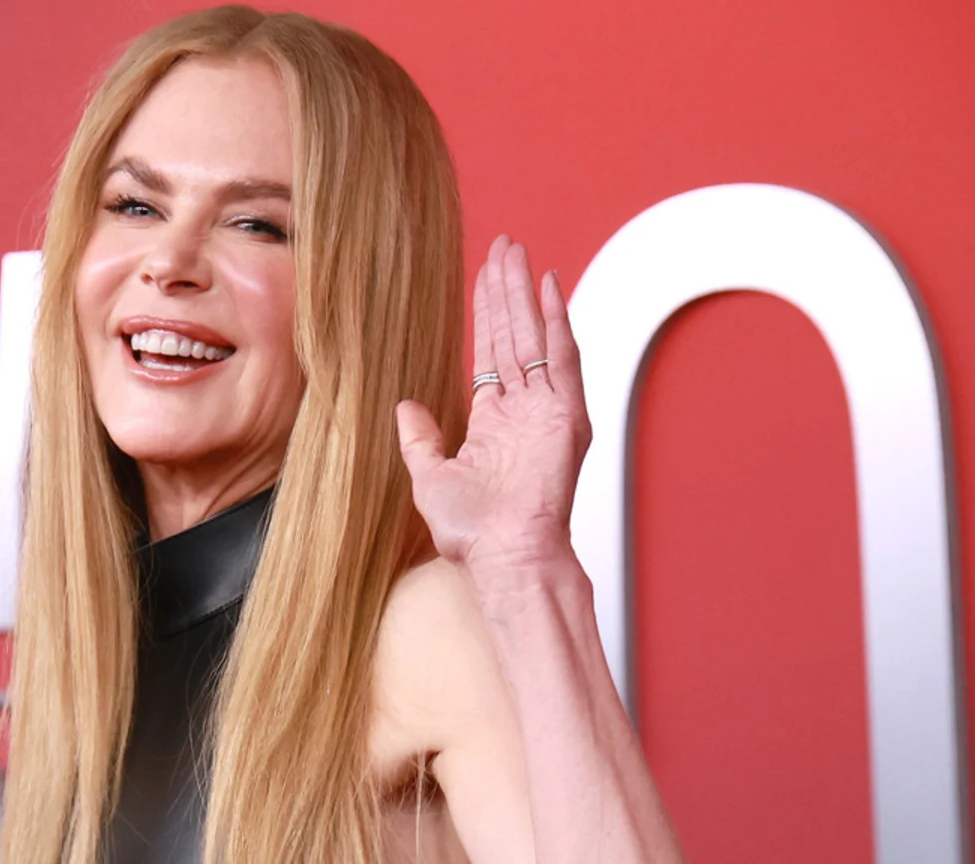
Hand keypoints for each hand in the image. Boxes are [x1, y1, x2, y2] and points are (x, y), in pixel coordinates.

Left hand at [396, 235, 592, 584]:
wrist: (504, 557)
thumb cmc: (473, 533)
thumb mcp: (429, 477)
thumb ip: (419, 439)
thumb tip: (406, 406)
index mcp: (495, 421)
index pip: (491, 352)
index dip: (488, 312)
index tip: (485, 276)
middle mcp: (524, 410)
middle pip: (513, 334)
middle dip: (506, 289)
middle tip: (503, 244)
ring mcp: (548, 410)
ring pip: (535, 336)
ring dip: (526, 293)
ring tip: (517, 252)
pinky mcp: (567, 416)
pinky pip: (562, 359)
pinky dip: (558, 321)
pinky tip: (549, 287)